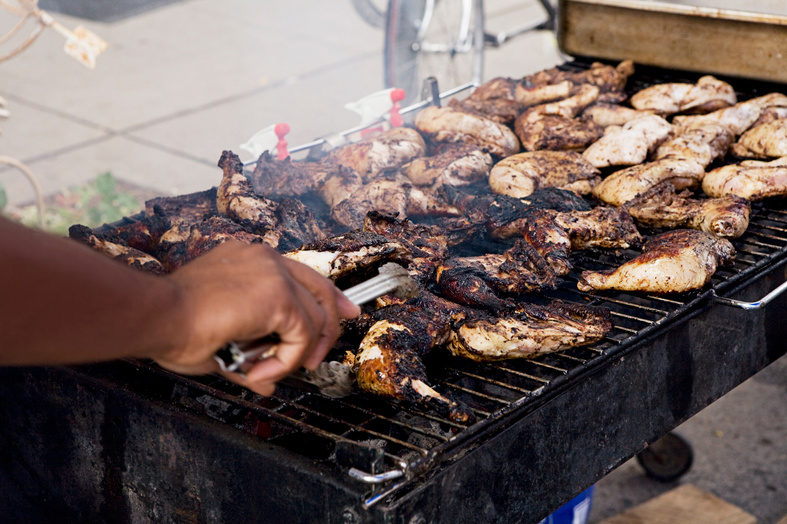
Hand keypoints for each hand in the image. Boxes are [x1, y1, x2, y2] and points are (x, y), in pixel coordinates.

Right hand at [154, 241, 359, 394]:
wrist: (157, 316)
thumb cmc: (172, 323)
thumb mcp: (219, 341)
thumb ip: (249, 358)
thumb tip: (268, 383)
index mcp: (249, 260)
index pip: (299, 274)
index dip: (325, 296)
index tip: (342, 313)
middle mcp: (264, 258)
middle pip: (319, 287)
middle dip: (334, 320)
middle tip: (325, 352)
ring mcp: (274, 274)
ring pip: (313, 318)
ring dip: (296, 355)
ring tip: (265, 371)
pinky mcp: (278, 295)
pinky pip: (302, 335)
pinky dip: (287, 359)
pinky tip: (260, 369)